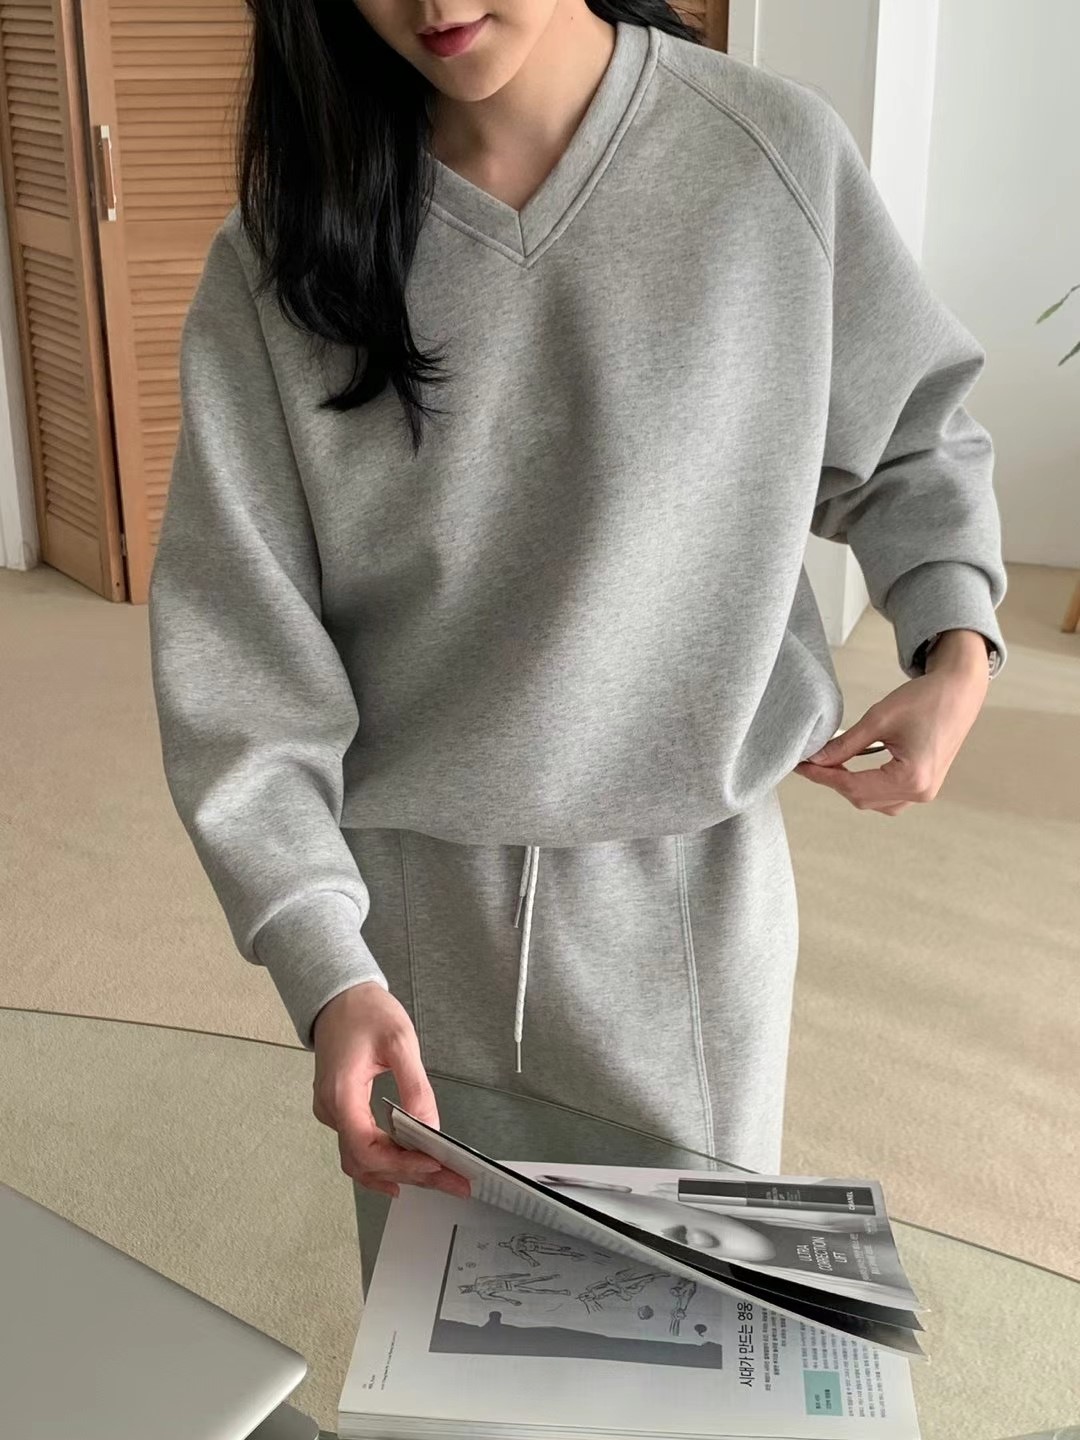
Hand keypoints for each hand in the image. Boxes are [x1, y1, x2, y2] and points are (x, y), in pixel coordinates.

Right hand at [312, 981, 470, 1199]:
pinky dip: (383, 1161)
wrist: (339, 996)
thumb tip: (429, 1126)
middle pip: (366, 1162)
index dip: (401, 1163)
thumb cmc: (364, 1012)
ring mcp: (332, 1112)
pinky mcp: (339, 1110)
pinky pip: (359, 1147)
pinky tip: (404, 1169)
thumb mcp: (400, 1040)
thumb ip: (415, 1086)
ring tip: (437, 1178)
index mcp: (341, 1095)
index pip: (366, 1149)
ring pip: (361, 1160)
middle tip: (452, 1182)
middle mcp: (331, 1110)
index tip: (434, 1164)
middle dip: (410, 1175)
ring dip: (398, 1172)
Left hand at [794, 629, 989, 814]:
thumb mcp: (879, 719)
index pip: (853, 786)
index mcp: (912, 778)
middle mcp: (921, 792)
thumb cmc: (925, 699)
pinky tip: (851, 768)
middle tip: (810, 762)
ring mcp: (925, 792)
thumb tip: (817, 759)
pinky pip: (889, 796)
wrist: (960, 691)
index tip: (801, 766)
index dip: (822, 776)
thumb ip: (846, 744)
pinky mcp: (925, 785)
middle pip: (862, 798)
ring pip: (874, 801)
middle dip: (834, 781)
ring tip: (829, 764)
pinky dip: (867, 785)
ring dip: (850, 786)